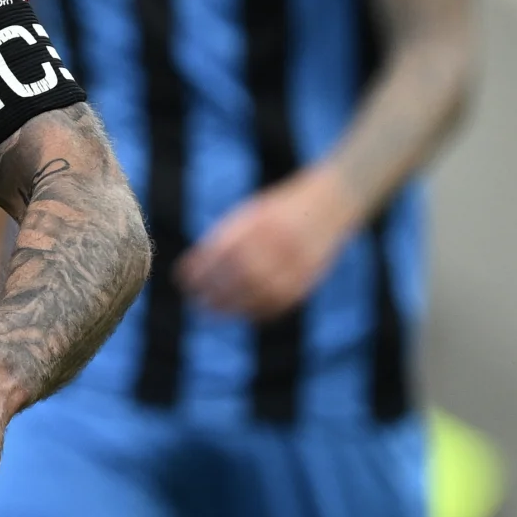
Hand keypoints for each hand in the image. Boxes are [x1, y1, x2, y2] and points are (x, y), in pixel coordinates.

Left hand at [177, 167, 360, 319]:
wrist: (332, 202)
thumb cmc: (280, 209)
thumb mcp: (252, 213)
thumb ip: (226, 238)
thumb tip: (193, 270)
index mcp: (261, 222)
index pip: (224, 251)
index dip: (201, 269)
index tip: (184, 280)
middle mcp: (279, 242)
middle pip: (240, 275)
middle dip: (214, 292)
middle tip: (195, 302)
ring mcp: (297, 261)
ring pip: (260, 294)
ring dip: (232, 308)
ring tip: (212, 313)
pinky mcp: (309, 278)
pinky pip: (280, 303)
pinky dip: (258, 312)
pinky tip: (242, 314)